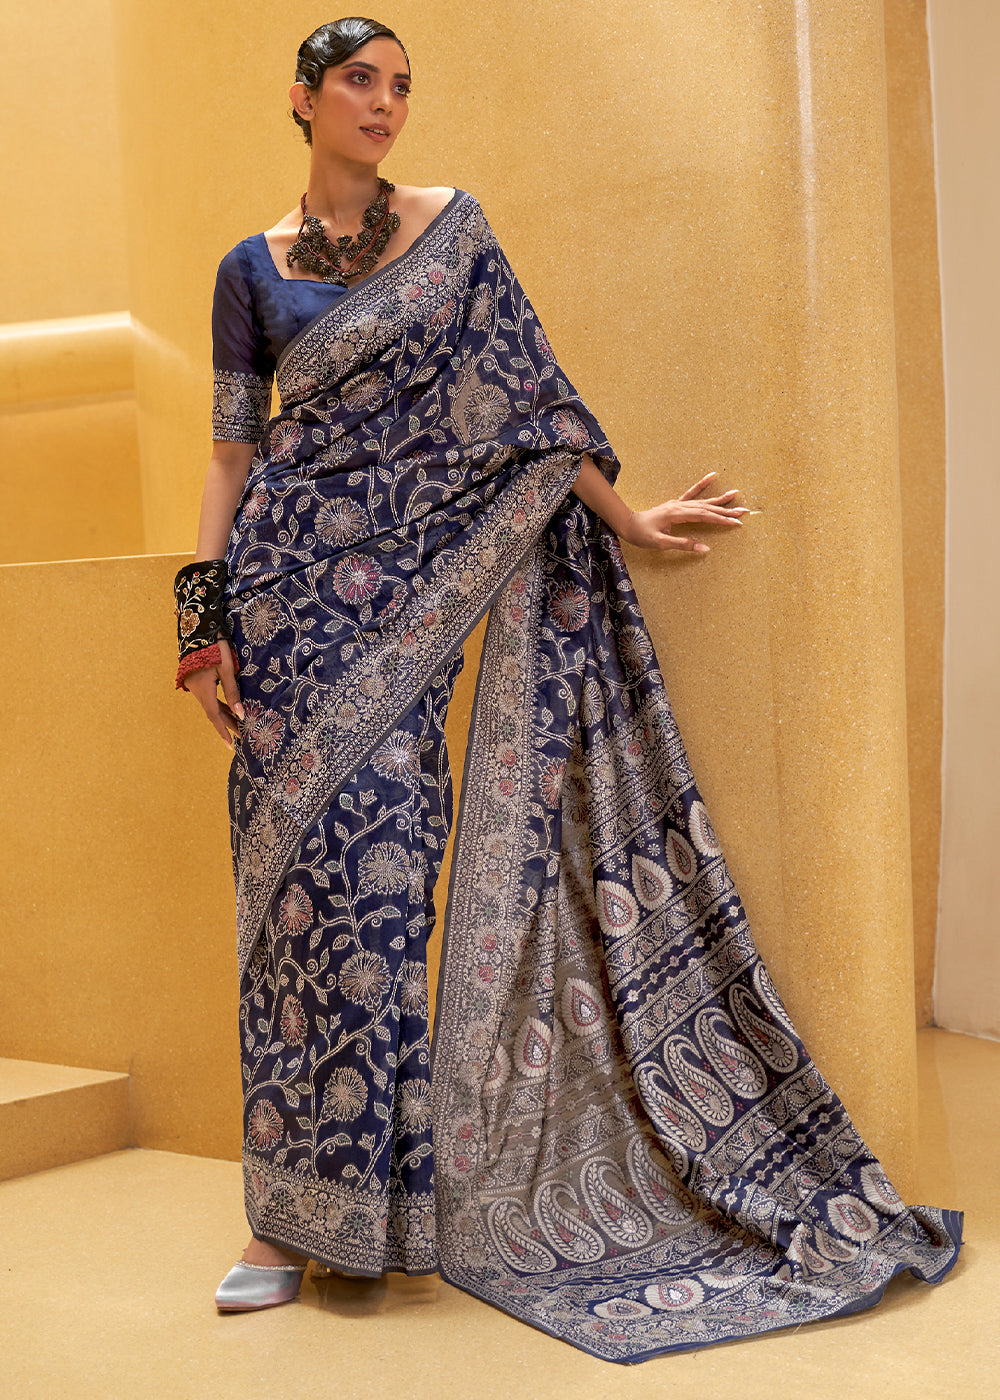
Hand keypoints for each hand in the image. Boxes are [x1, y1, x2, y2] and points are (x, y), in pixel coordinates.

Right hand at [184, 644, 243, 747]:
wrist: (198, 630)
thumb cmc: (214, 648)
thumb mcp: (226, 670)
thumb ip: (232, 692)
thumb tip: (240, 714)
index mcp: (203, 690)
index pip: (215, 716)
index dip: (223, 731)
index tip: (231, 746)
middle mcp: (196, 690)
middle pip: (214, 712)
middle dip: (228, 724)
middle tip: (242, 736)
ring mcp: (195, 685)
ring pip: (211, 704)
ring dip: (224, 714)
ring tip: (238, 725)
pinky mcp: (196, 680)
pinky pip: (209, 696)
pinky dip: (219, 704)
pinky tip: (228, 708)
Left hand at [621, 472, 748, 552]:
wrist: (627, 523)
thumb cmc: (641, 535)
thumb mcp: (661, 543)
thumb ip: (683, 544)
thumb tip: (705, 548)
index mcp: (677, 514)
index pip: (704, 516)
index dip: (721, 519)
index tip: (736, 523)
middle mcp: (679, 505)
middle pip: (707, 507)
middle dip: (726, 510)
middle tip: (744, 512)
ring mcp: (677, 503)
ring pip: (702, 500)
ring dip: (719, 499)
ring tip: (736, 494)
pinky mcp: (675, 504)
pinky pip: (691, 493)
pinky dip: (702, 485)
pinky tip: (711, 476)